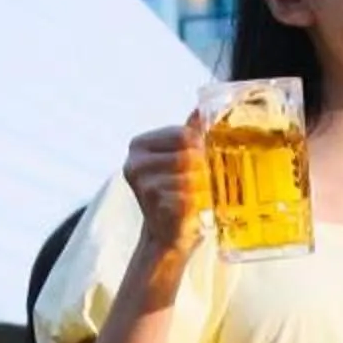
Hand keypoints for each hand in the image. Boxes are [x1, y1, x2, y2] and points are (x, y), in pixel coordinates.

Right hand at [122, 116, 206, 277]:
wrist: (168, 235)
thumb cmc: (176, 191)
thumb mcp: (180, 158)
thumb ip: (188, 133)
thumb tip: (202, 107)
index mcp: (139, 145)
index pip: (183, 134)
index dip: (201, 145)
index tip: (205, 157)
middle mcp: (135, 164)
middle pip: (188, 154)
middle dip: (204, 167)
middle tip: (207, 178)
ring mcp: (144, 186)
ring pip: (191, 176)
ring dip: (204, 186)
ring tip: (202, 194)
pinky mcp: (157, 206)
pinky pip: (190, 196)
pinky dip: (199, 202)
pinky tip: (196, 208)